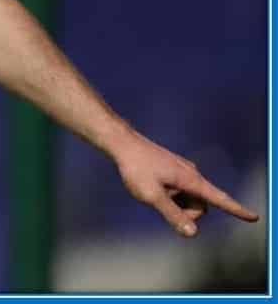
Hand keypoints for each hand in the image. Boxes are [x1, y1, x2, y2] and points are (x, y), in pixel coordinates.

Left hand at [114, 133, 258, 236]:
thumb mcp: (152, 195)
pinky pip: (179, 191)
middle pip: (199, 206)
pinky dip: (169, 195)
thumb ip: (172, 214)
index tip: (254, 217)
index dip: (237, 210)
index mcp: (191, 180)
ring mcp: (183, 172)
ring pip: (187, 199)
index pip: (220, 199)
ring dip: (174, 203)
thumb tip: (192, 233)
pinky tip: (152, 186)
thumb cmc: (136, 168)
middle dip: (185, 213)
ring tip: (152, 190)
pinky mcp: (174, 170)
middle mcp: (192, 175)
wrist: (123, 144)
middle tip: (159, 202)